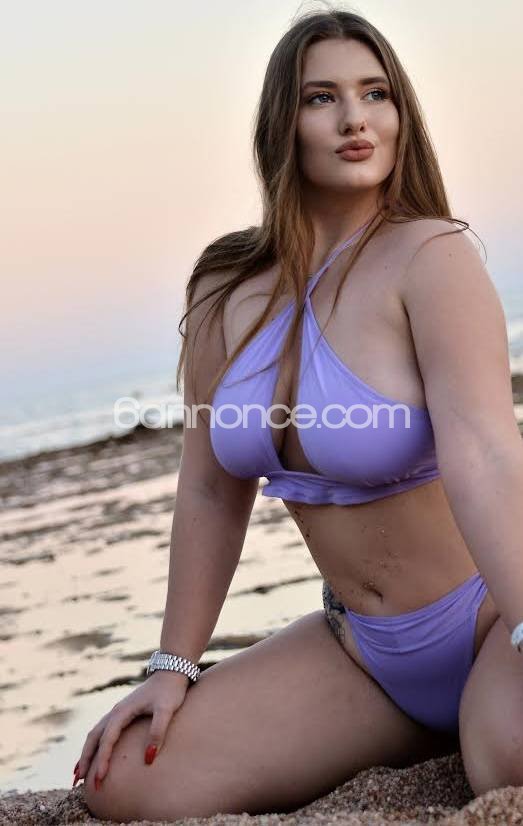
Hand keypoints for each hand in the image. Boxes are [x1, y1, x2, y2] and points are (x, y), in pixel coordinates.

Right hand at [73, 669, 190, 787]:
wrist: (172, 670)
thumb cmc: (170, 690)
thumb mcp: (167, 710)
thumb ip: (158, 732)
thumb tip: (149, 759)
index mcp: (122, 711)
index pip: (108, 740)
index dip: (103, 760)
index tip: (100, 778)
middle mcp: (116, 712)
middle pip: (93, 737)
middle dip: (85, 759)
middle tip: (77, 782)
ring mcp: (118, 712)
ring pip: (95, 735)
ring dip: (86, 753)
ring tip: (77, 774)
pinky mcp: (123, 713)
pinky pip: (102, 732)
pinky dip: (94, 746)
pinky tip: (94, 756)